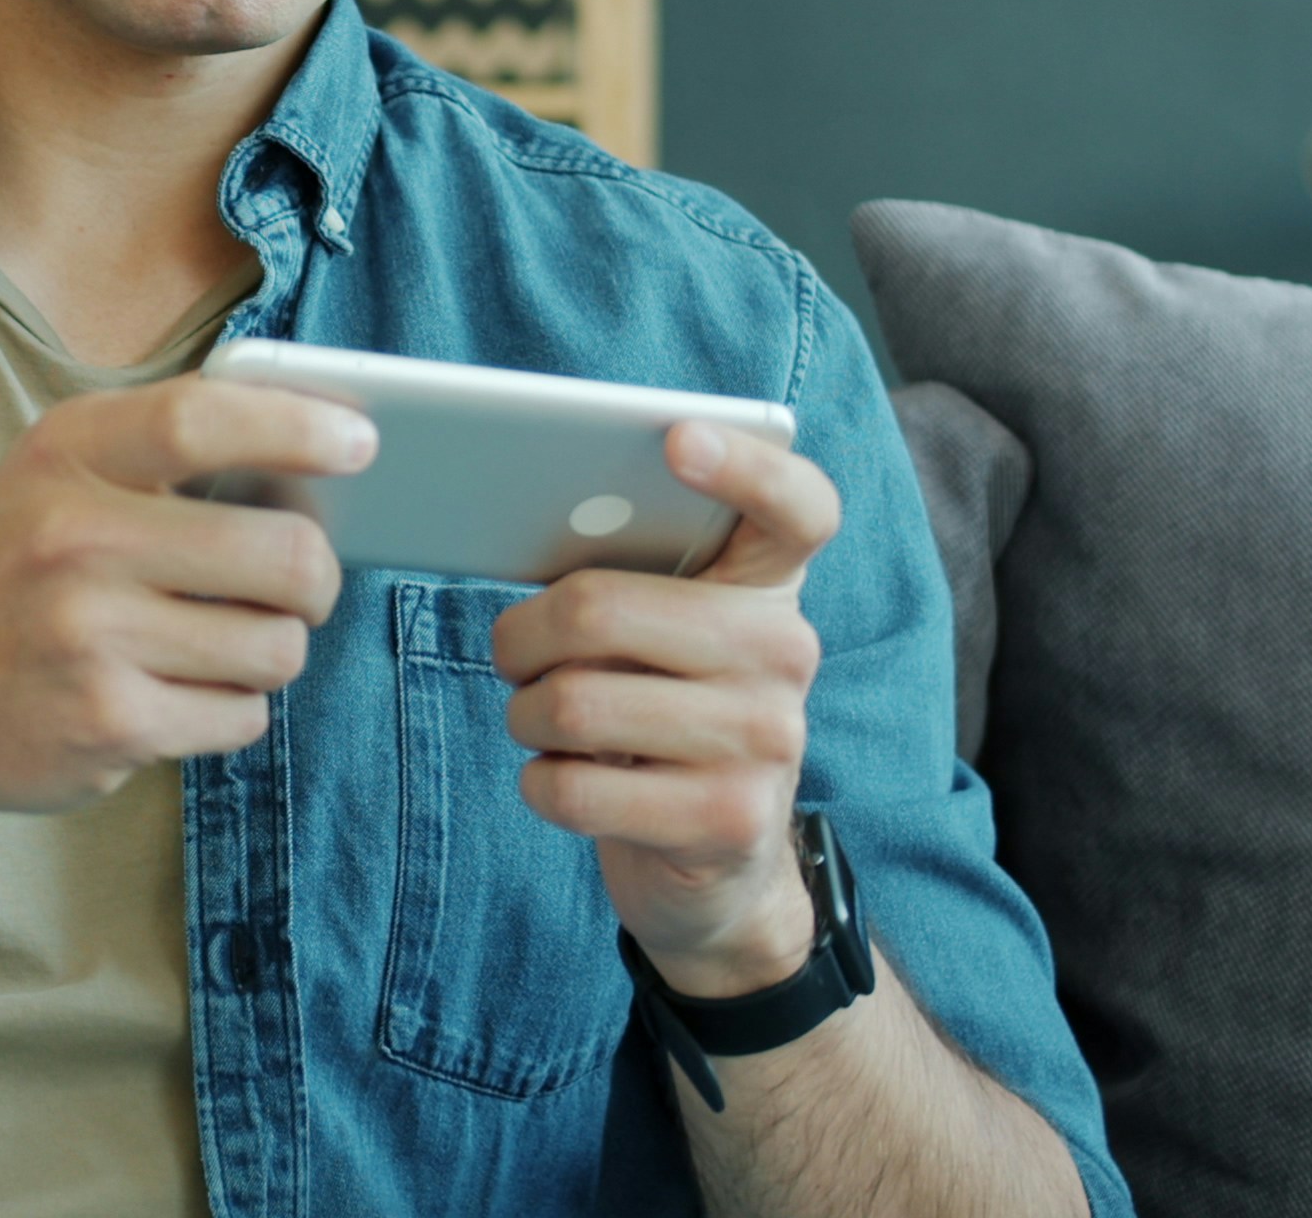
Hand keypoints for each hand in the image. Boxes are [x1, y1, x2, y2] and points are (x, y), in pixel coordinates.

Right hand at [0, 375, 366, 824]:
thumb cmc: (14, 579)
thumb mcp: (57, 482)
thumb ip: (165, 456)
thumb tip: (321, 461)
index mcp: (66, 455)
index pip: (200, 419)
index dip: (297, 425)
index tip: (362, 440)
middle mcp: (72, 537)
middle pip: (281, 553)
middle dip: (315, 580)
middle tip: (300, 586)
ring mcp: (88, 635)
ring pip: (276, 645)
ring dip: (267, 652)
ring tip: (210, 646)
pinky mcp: (108, 721)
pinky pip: (242, 715)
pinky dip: (228, 711)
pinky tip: (172, 695)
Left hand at [491, 421, 841, 996]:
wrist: (718, 872)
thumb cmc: (660, 718)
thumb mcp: (660, 642)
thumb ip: (626, 579)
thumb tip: (532, 520)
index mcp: (770, 589)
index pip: (797, 508)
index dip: (743, 467)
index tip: (675, 438)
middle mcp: (789, 653)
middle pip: (600, 608)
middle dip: (521, 636)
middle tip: (514, 654)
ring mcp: (771, 741)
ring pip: (575, 703)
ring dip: (526, 714)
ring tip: (541, 720)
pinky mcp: (732, 821)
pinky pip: (576, 787)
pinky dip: (539, 783)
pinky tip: (557, 780)